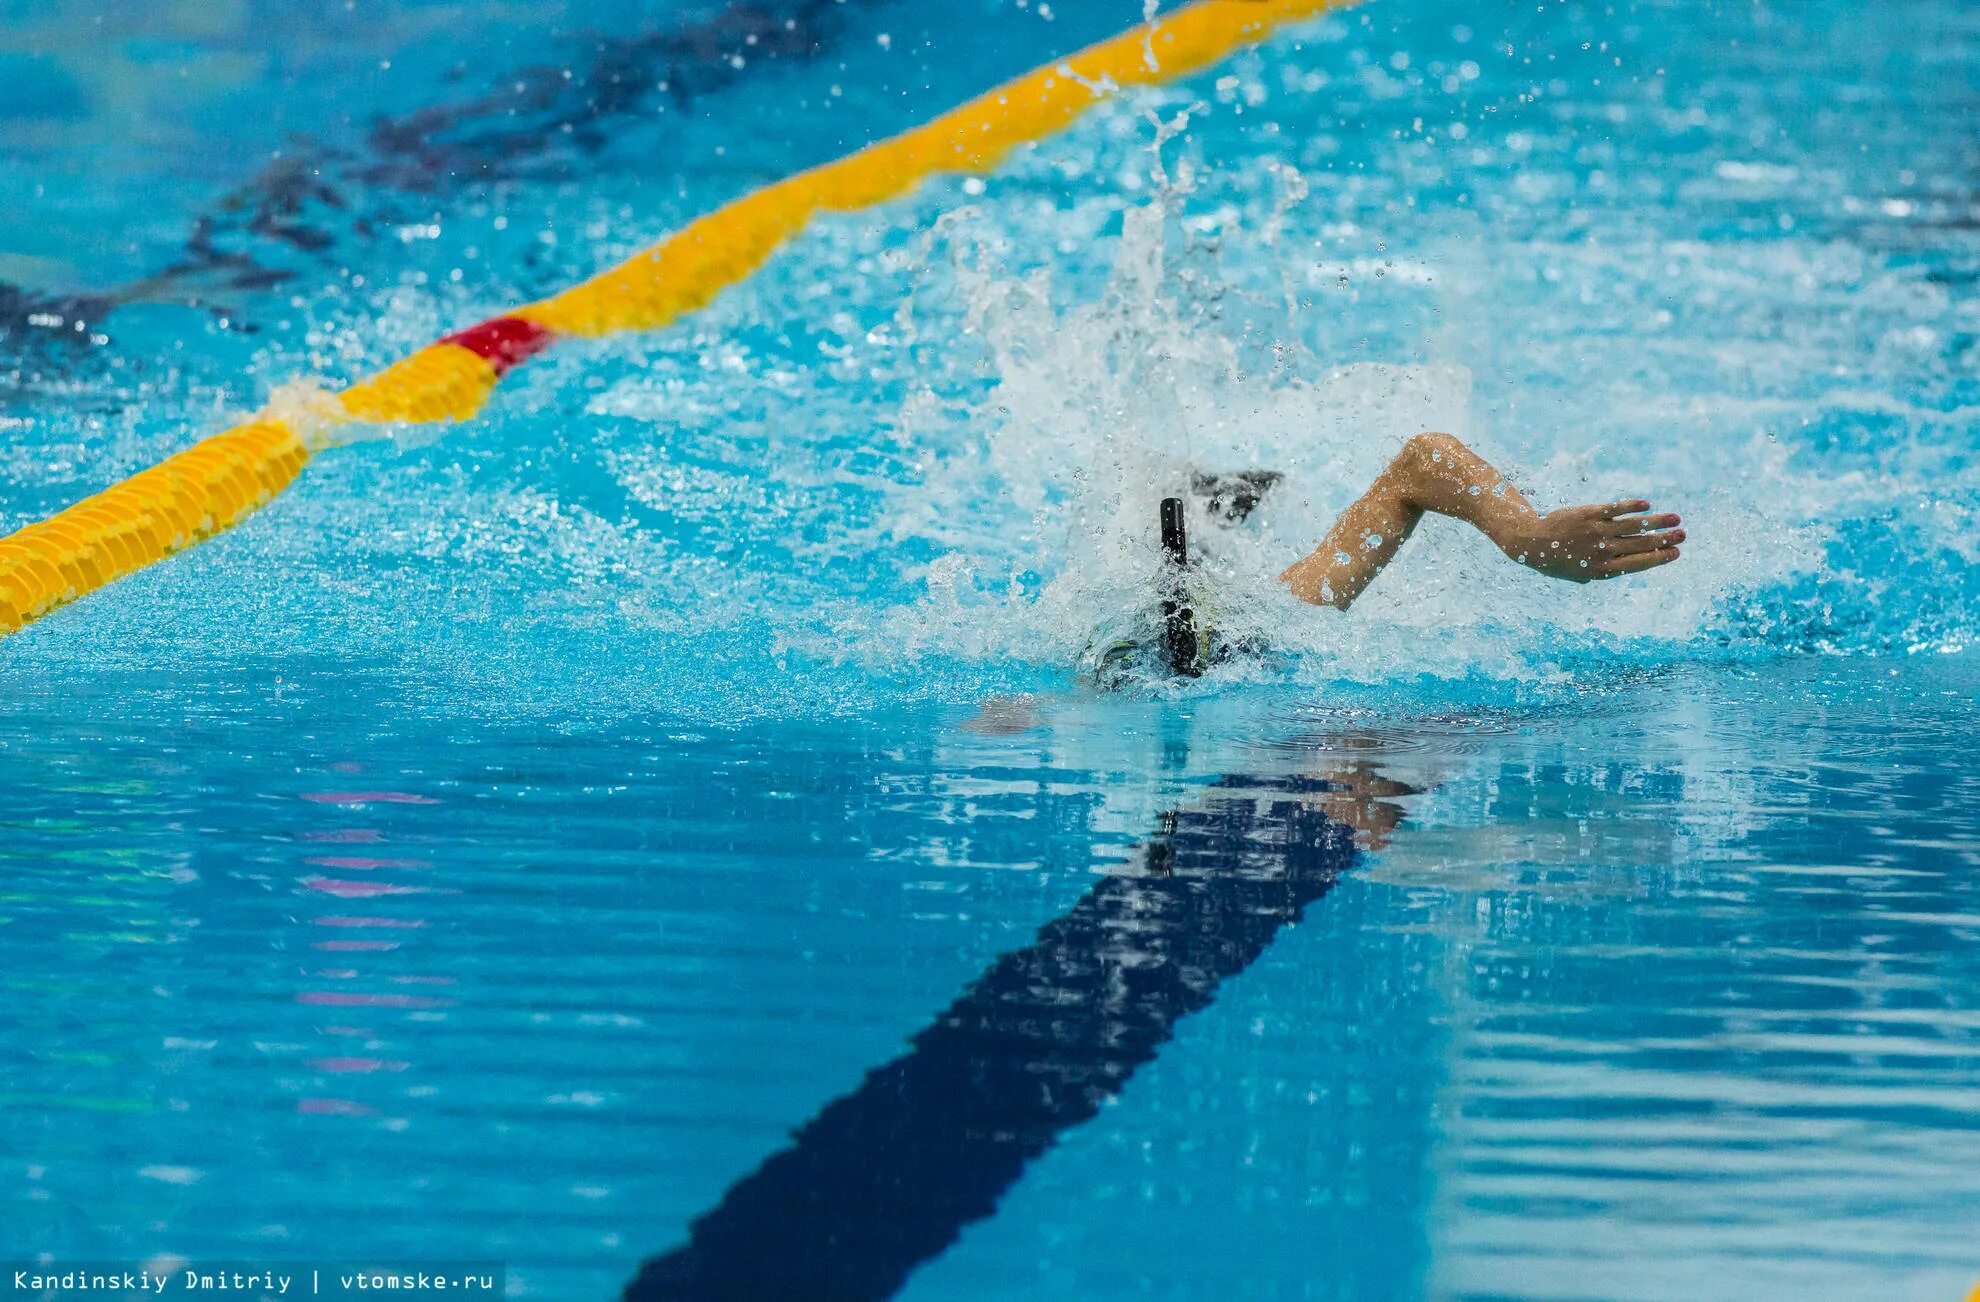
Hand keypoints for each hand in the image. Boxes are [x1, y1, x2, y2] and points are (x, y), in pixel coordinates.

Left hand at [1501, 499, 1682, 582]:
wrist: (1530, 543)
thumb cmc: (1556, 561)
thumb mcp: (1578, 574)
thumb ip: (1602, 572)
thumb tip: (1628, 565)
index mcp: (1601, 571)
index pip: (1637, 564)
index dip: (1659, 558)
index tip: (1676, 553)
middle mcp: (1601, 552)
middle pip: (1640, 544)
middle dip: (1664, 539)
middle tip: (1683, 535)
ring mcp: (1595, 532)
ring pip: (1632, 526)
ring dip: (1656, 521)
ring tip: (1675, 519)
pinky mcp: (1588, 514)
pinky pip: (1614, 510)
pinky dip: (1631, 506)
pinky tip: (1646, 505)